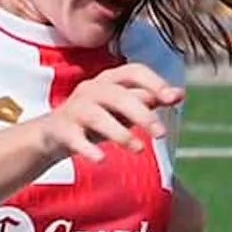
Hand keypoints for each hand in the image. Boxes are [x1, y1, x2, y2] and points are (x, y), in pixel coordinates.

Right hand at [38, 63, 182, 162]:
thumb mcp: (123, 109)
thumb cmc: (96, 119)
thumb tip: (178, 94)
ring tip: (138, 150)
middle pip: (117, 95)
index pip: (133, 71)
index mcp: (108, 80)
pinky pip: (75, 138)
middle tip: (161, 134)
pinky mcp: (62, 129)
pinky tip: (101, 160)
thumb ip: (148, 100)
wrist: (52, 134)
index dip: (154, 82)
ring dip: (119, 133)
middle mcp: (90, 89)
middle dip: (141, 114)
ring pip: (97, 116)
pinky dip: (88, 148)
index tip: (173, 98)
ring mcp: (74, 108)